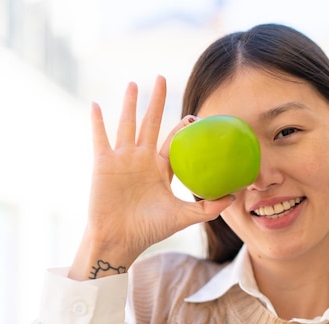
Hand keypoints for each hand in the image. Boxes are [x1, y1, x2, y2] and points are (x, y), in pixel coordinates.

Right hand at [69, 76, 233, 279]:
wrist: (120, 240)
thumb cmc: (149, 230)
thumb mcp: (182, 216)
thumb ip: (207, 208)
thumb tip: (233, 198)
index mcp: (160, 169)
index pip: (173, 142)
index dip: (182, 127)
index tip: (193, 114)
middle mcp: (141, 160)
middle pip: (150, 124)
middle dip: (156, 102)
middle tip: (161, 78)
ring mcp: (122, 160)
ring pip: (127, 124)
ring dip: (130, 103)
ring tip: (134, 83)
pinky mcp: (103, 164)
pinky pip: (100, 138)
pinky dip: (97, 122)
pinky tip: (95, 104)